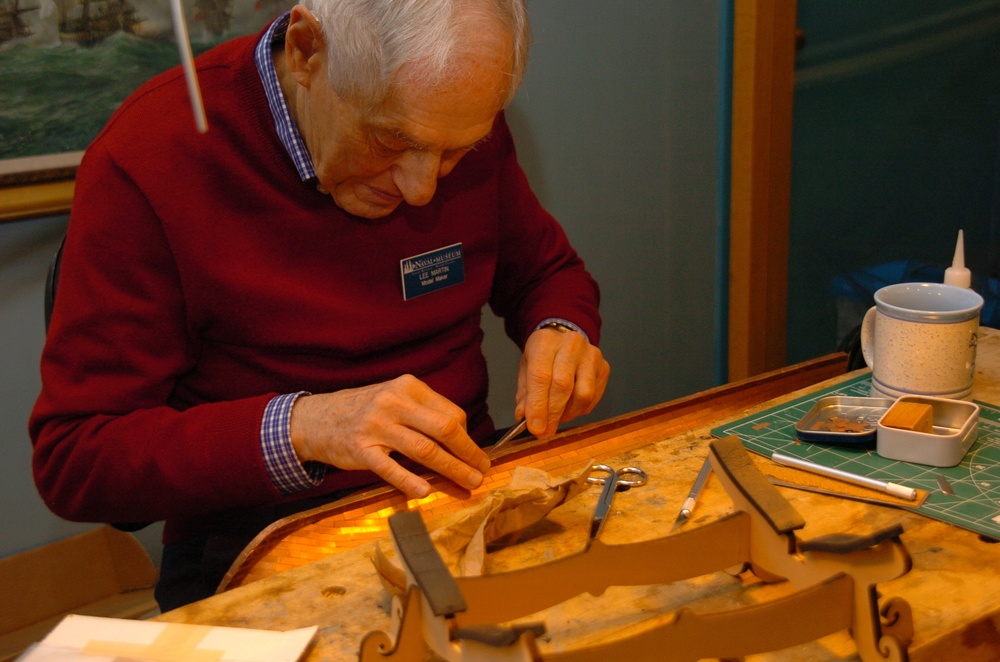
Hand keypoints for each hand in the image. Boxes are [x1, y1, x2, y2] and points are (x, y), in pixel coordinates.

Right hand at [288, 375, 489, 498]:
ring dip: (451, 469)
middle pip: (443, 429)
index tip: (474, 453)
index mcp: (408, 387)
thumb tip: (461, 438)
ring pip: (424, 450)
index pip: (450, 413)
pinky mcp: (360, 449)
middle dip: (469, 452)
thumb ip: (424, 412)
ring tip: (469, 482)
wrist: (316, 418)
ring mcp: (376, 426)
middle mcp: (394, 402)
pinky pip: (390, 468)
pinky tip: (425, 491)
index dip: (467, 436)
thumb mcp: (394, 398)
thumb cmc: (364, 410)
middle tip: (483, 470)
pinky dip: (410, 481)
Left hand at [515, 326, 609, 437]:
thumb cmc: (543, 357)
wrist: (564, 339)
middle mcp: (571, 344)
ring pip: (583, 393)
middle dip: (553, 413)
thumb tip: (524, 417)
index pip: (541, 376)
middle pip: (563, 385)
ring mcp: (591, 355)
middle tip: (545, 432)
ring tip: (558, 418)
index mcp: (545, 342)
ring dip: (569, 413)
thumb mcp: (526, 369)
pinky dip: (580, 409)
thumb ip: (525, 393)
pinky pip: (594, 397)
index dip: (537, 405)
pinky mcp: (604, 367)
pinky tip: (570, 408)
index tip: (535, 428)